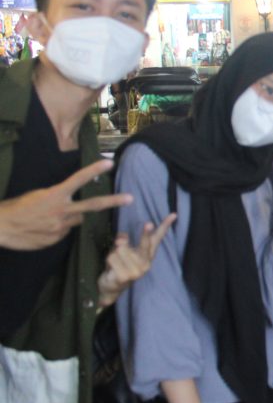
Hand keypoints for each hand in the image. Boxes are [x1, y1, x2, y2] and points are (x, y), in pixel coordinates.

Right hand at [0, 159, 132, 250]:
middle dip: (113, 202)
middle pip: (92, 206)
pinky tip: (44, 228)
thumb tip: (72, 199)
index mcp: (54, 195)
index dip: (94, 170)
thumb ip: (58, 196)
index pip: (78, 180)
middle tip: (130, 198)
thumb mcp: (38, 195)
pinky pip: (65, 233)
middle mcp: (61, 211)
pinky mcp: (56, 240)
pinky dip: (59, 229)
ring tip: (50, 217)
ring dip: (72, 217)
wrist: (1, 228)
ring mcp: (60, 227)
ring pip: (77, 220)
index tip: (109, 163)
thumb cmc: (18, 207)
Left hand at [97, 213, 175, 306]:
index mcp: (147, 254)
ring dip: (114, 253)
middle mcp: (146, 263)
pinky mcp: (125, 276)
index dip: (165, 226)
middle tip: (148, 224)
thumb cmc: (119, 264)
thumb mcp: (122, 249)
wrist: (112, 287)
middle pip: (145, 243)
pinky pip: (112, 258)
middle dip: (146, 234)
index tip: (173, 215)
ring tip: (115, 262)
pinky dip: (108, 260)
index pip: (158, 238)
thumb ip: (124, 241)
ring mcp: (137, 271)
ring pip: (121, 249)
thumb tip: (122, 240)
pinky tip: (111, 269)